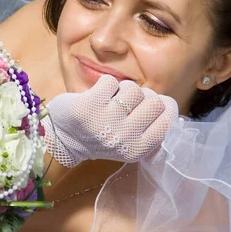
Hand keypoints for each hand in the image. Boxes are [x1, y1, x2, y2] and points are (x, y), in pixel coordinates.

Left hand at [41, 75, 178, 166]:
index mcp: (138, 150)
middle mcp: (124, 139)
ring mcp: (106, 123)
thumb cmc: (100, 135)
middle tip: (121, 107)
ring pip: (133, 89)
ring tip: (107, 103)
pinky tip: (94, 98)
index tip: (138, 112)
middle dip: (139, 98)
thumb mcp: (129, 141)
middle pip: (154, 100)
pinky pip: (110, 81)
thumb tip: (168, 103)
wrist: (62, 138)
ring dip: (120, 90)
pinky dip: (103, 85)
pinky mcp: (88, 107)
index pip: (167, 116)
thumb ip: (151, 125)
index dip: (154, 107)